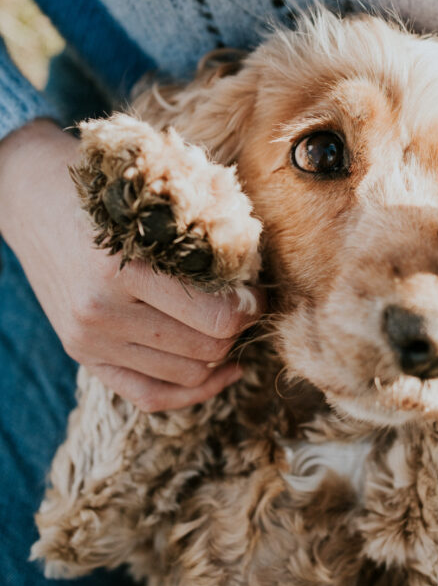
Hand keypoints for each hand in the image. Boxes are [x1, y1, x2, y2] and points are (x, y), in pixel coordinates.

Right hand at [0, 120, 262, 410]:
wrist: (31, 198)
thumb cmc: (104, 188)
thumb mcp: (151, 198)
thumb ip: (201, 231)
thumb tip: (259, 272)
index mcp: (122, 267)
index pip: (218, 316)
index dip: (251, 305)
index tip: (257, 288)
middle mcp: (102, 312)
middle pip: (207, 348)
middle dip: (239, 327)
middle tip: (245, 303)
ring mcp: (89, 340)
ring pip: (187, 375)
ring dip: (219, 354)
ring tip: (227, 325)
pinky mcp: (85, 356)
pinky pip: (151, 397)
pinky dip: (194, 393)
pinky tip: (223, 371)